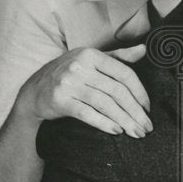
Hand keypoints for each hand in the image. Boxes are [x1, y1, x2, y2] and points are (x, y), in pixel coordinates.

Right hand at [17, 45, 151, 138]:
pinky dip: (104, 123)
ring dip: (124, 121)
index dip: (140, 93)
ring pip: (105, 104)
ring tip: (136, 132)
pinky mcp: (60, 100)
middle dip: (135, 111)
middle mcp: (80, 66)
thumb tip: (143, 49)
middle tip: (146, 127)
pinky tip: (116, 131)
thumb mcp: (91, 60)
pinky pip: (87, 113)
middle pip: (117, 91)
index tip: (148, 108)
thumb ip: (118, 56)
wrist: (34, 91)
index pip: (124, 74)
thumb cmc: (69, 74)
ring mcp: (69, 83)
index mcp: (92, 54)